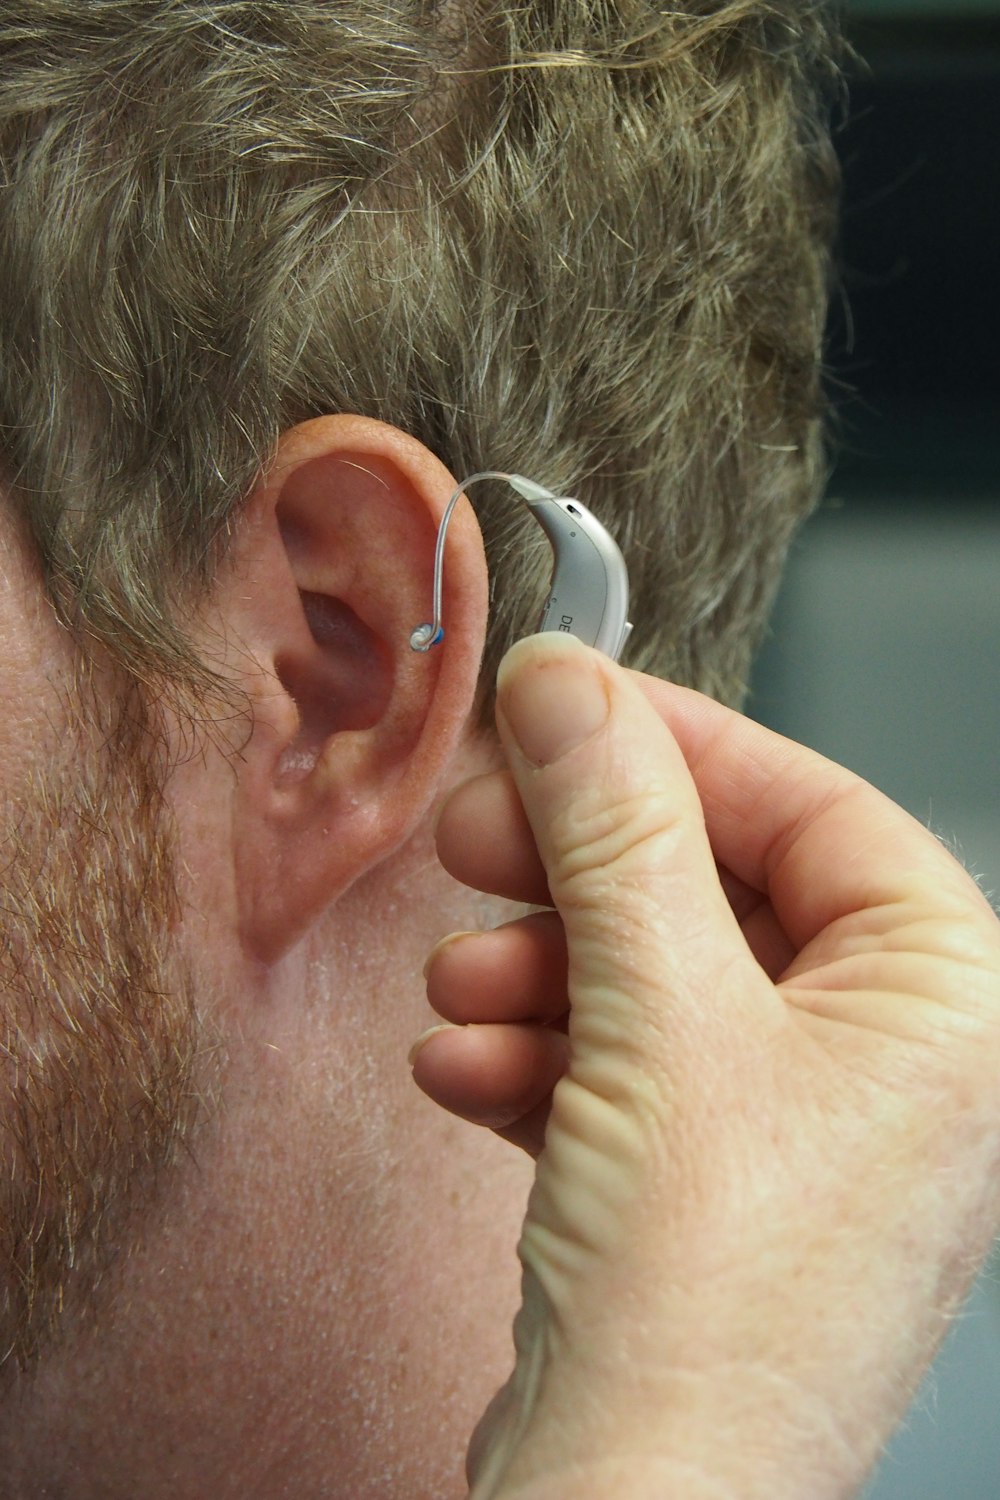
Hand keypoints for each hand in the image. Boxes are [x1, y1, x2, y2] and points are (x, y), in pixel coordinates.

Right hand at [411, 634, 999, 1499]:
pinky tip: (468, 1071)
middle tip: (478, 835)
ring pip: (657, 979)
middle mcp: (894, 1061)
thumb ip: (615, 828)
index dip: (672, 747)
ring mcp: (802, 1128)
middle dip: (581, 872)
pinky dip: (542, 1058)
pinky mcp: (715, 1186)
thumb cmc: (707, 1303)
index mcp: (946, 1000)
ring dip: (542, 970)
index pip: (809, 805)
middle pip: (717, 889)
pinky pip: (627, 1070)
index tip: (561, 707)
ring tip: (460, 985)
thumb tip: (570, 684)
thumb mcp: (659, 1016)